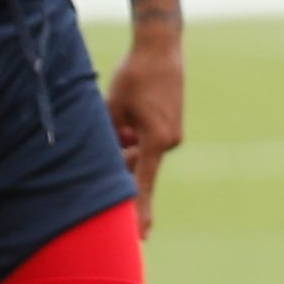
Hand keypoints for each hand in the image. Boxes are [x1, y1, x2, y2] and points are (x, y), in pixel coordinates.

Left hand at [106, 26, 182, 226]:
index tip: (140, 236)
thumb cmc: (134, 75)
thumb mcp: (112, 108)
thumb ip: (110, 139)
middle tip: (114, 124)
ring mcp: (173, 133)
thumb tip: (110, 160)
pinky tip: (128, 111)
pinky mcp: (171, 125)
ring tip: (120, 111)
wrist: (160, 47)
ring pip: (140, 152)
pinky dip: (133, 135)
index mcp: (156, 140)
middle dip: (120, 158)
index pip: (143, 183)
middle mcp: (170, 141)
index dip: (139, 210)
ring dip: (125, 143)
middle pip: (137, 165)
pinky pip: (147, 141)